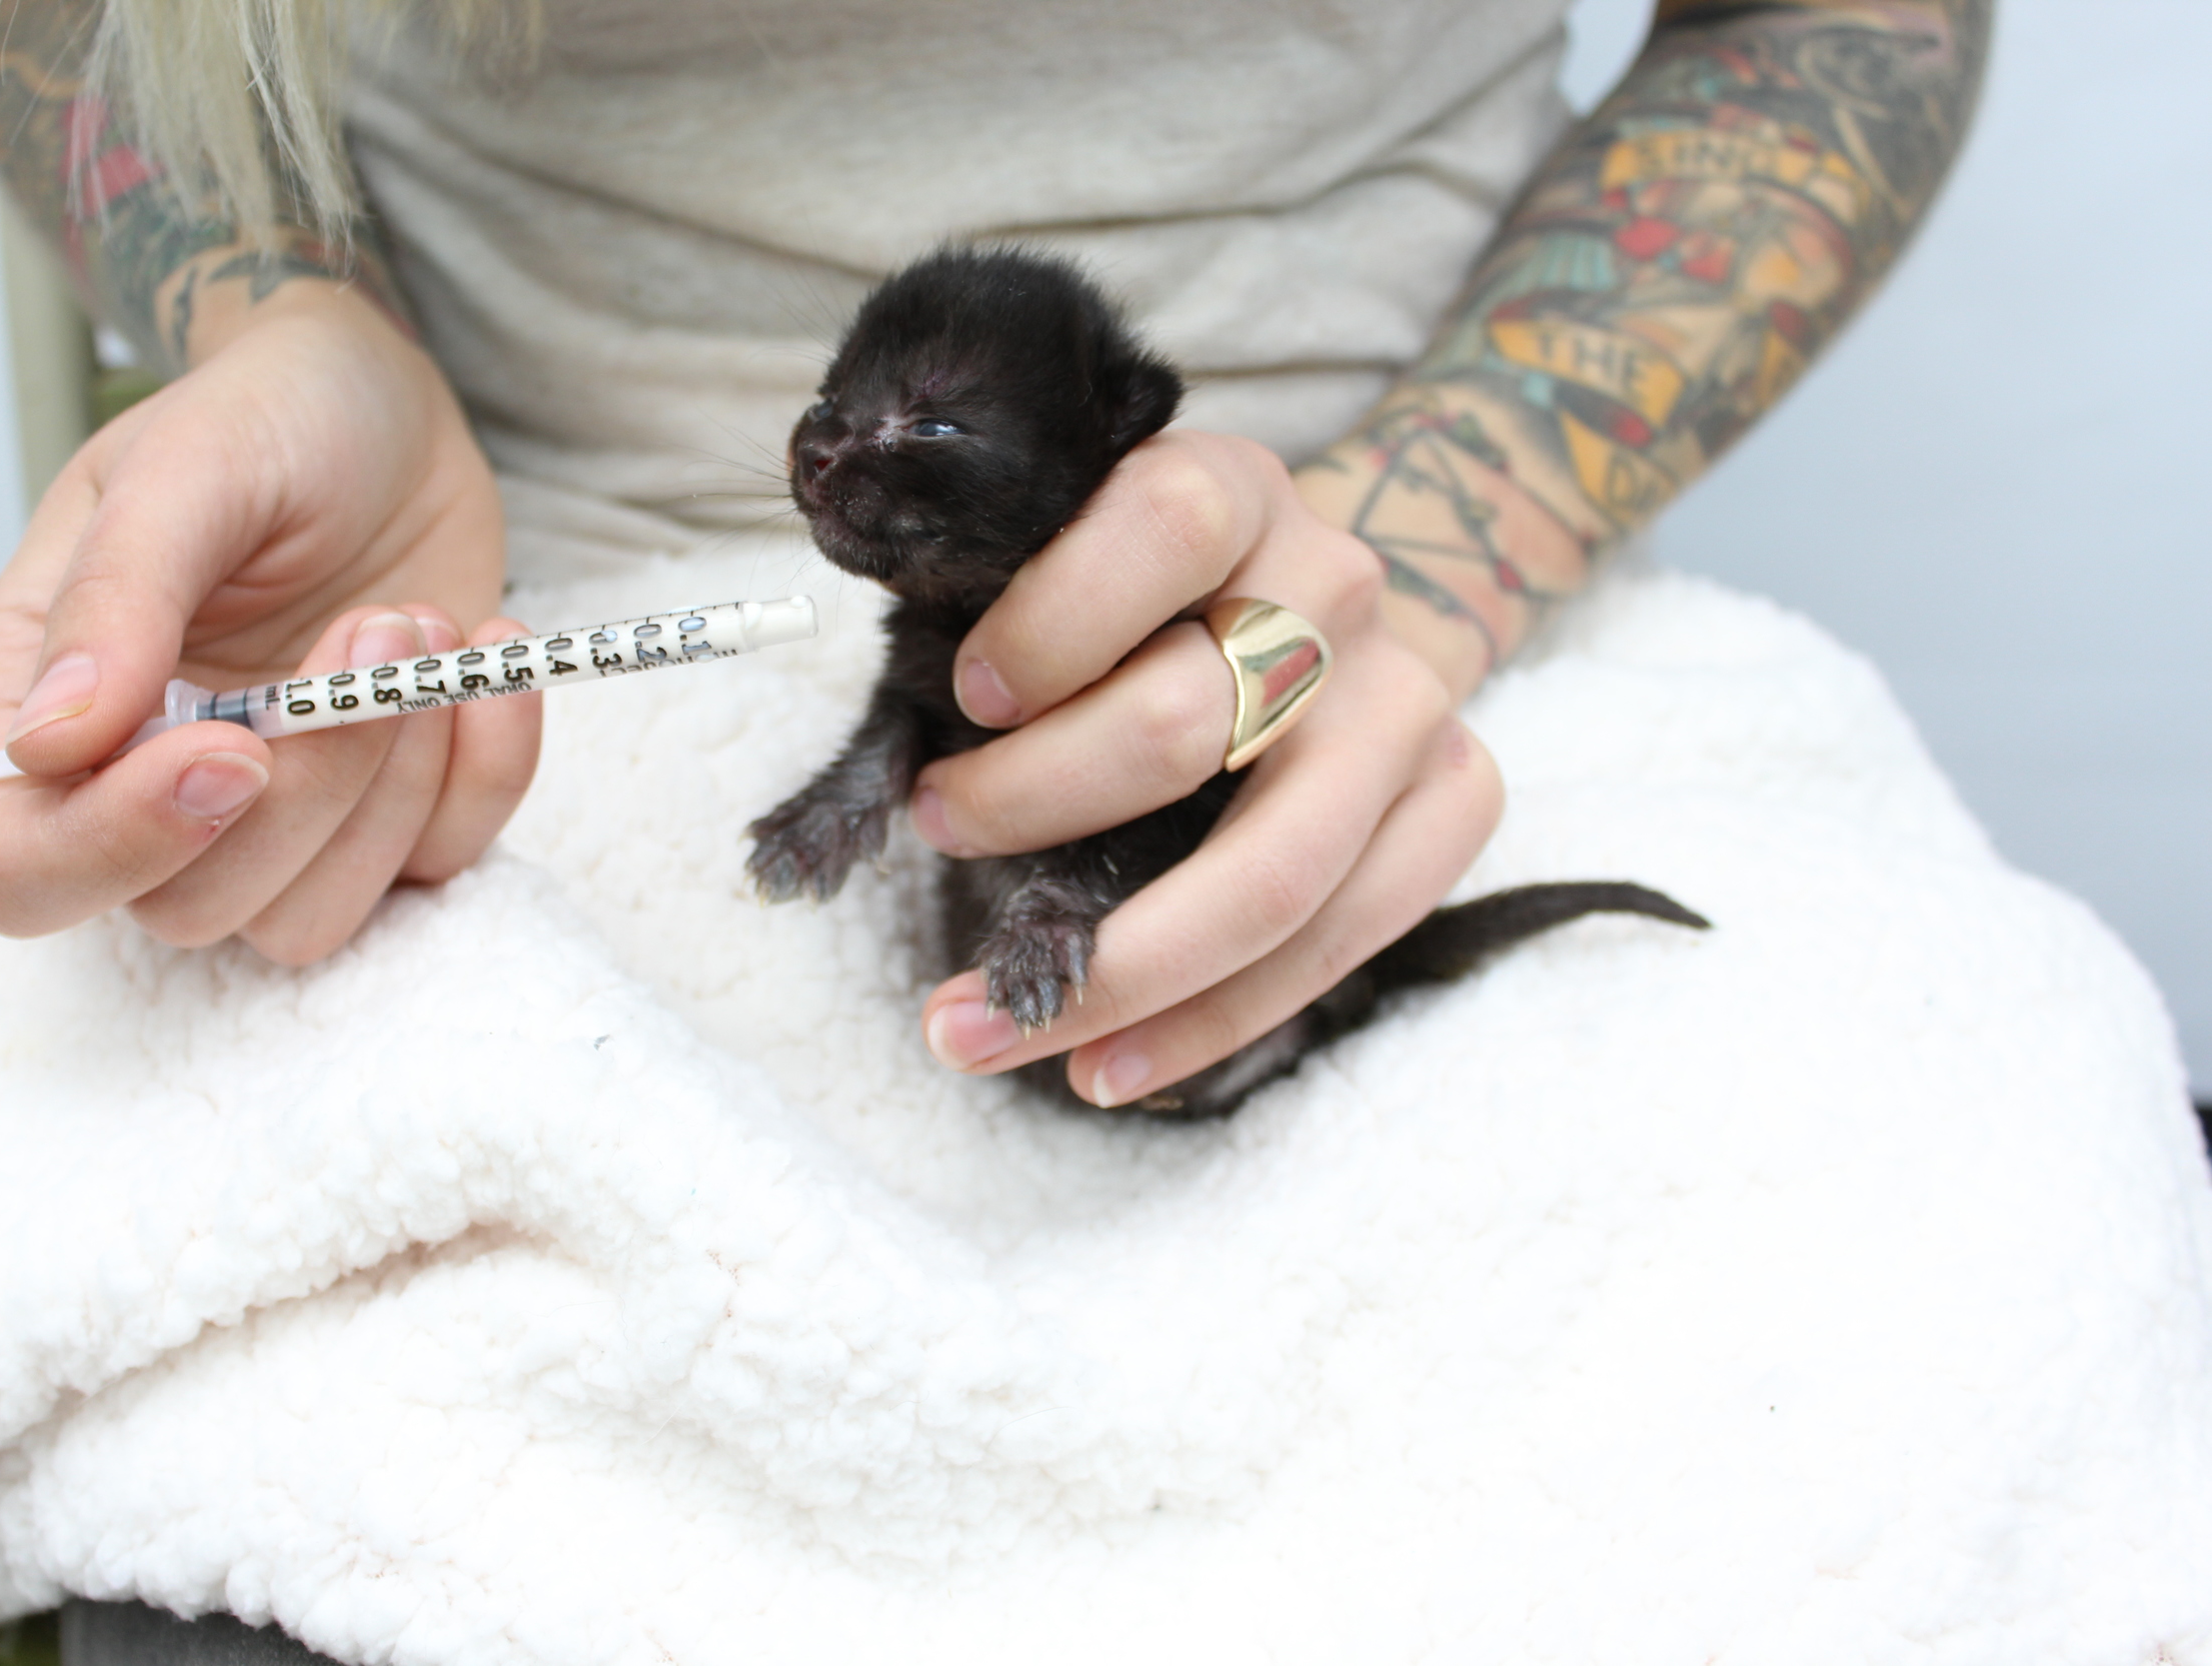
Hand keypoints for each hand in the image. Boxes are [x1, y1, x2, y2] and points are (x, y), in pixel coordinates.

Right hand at [0, 281, 539, 962]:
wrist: (390, 406)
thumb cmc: (267, 416)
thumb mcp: (186, 468)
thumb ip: (116, 598)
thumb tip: (48, 742)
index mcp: (41, 705)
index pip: (15, 869)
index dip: (111, 850)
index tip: (232, 745)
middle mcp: (141, 784)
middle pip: (189, 909)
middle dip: (309, 788)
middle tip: (378, 626)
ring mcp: (271, 813)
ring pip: (311, 917)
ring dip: (396, 787)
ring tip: (422, 624)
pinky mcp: (387, 812)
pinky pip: (438, 868)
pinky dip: (485, 774)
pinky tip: (488, 658)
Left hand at [908, 430, 1503, 1107]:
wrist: (1327, 602)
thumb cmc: (1142, 603)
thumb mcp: (1059, 569)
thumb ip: (964, 635)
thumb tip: (804, 835)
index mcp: (1234, 491)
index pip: (1163, 527)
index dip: (1052, 624)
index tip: (962, 702)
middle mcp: (1335, 588)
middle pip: (1190, 719)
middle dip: (1033, 803)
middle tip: (937, 834)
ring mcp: (1405, 701)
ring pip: (1273, 870)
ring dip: (1114, 972)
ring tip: (977, 1030)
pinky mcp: (1456, 796)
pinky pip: (1344, 942)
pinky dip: (1210, 1024)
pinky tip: (1106, 1064)